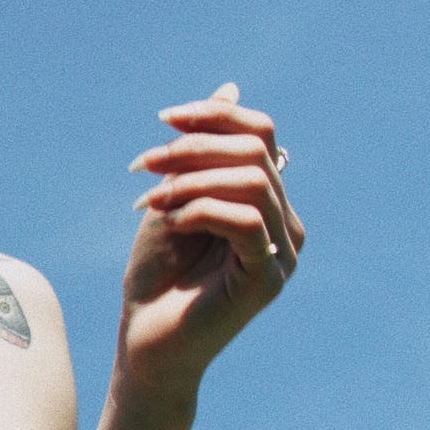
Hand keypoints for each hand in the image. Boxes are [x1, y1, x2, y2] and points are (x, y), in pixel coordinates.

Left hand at [117, 82, 303, 402]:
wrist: (146, 342)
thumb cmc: (159, 275)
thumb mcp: (174, 197)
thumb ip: (200, 150)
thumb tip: (229, 86)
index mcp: (268, 201)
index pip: (261, 133)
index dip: (214, 114)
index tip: (162, 119)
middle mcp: (286, 224)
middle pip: (256, 150)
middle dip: (192, 147)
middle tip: (143, 167)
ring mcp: (284, 253)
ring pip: (254, 180)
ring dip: (191, 180)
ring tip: (150, 201)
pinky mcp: (269, 280)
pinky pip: (247, 220)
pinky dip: (200, 210)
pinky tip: (170, 224)